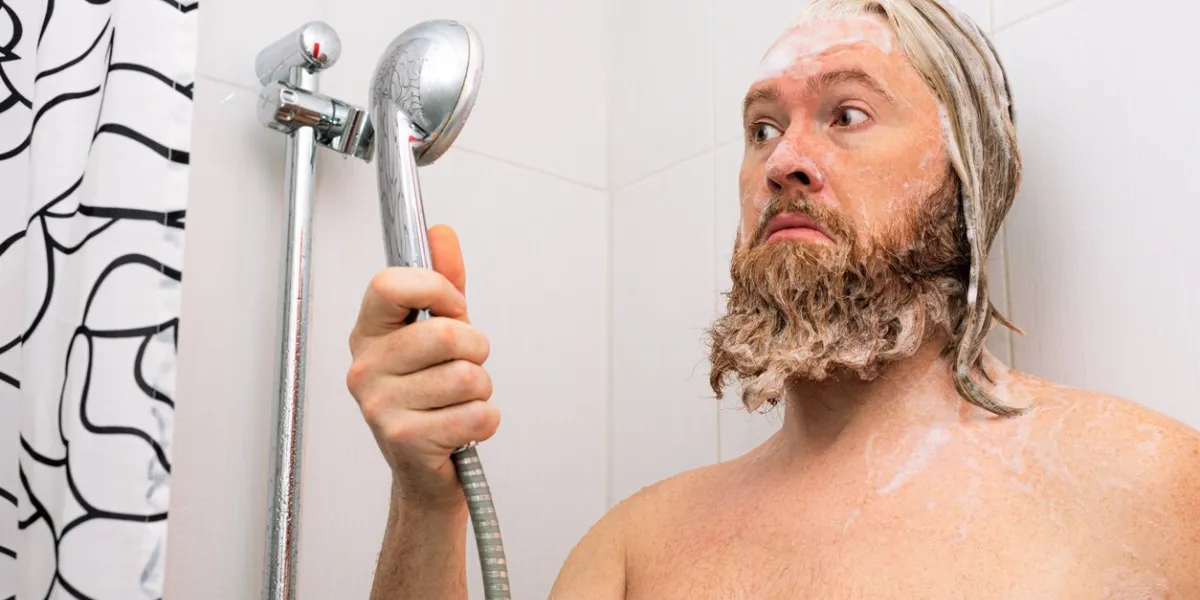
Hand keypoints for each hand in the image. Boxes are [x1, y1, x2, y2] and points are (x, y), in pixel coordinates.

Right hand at [346, 225, 499, 508]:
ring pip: (468, 376)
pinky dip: (485, 422)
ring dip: (482, 391)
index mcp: (369, 332)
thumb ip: (443, 283)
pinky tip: (461, 429)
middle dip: (476, 350)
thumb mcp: (437, 334)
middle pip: (447, 333)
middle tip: (464, 366)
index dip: (436, 289)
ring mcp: (380, 405)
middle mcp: (365, 367)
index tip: (453, 307)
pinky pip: (477, 414)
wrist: (426, 473)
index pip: (391, 284)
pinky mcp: (405, 440)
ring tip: (459, 402)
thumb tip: (441, 233)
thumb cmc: (432, 396)